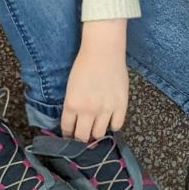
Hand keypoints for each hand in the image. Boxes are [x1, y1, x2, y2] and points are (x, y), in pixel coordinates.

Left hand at [62, 19, 128, 141]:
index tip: (70, 136)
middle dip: (81, 137)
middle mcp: (88, 110)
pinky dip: (112, 125)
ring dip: (96, 133)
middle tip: (83, 135)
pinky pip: (116, 126)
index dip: (68, 135)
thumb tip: (75, 122)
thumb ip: (72, 106)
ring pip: (99, 134)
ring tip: (96, 127)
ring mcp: (105, 109)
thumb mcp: (70, 87)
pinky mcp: (120, 106)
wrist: (103, 52)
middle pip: (83, 136)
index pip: (68, 129)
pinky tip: (110, 119)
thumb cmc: (84, 65)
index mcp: (72, 104)